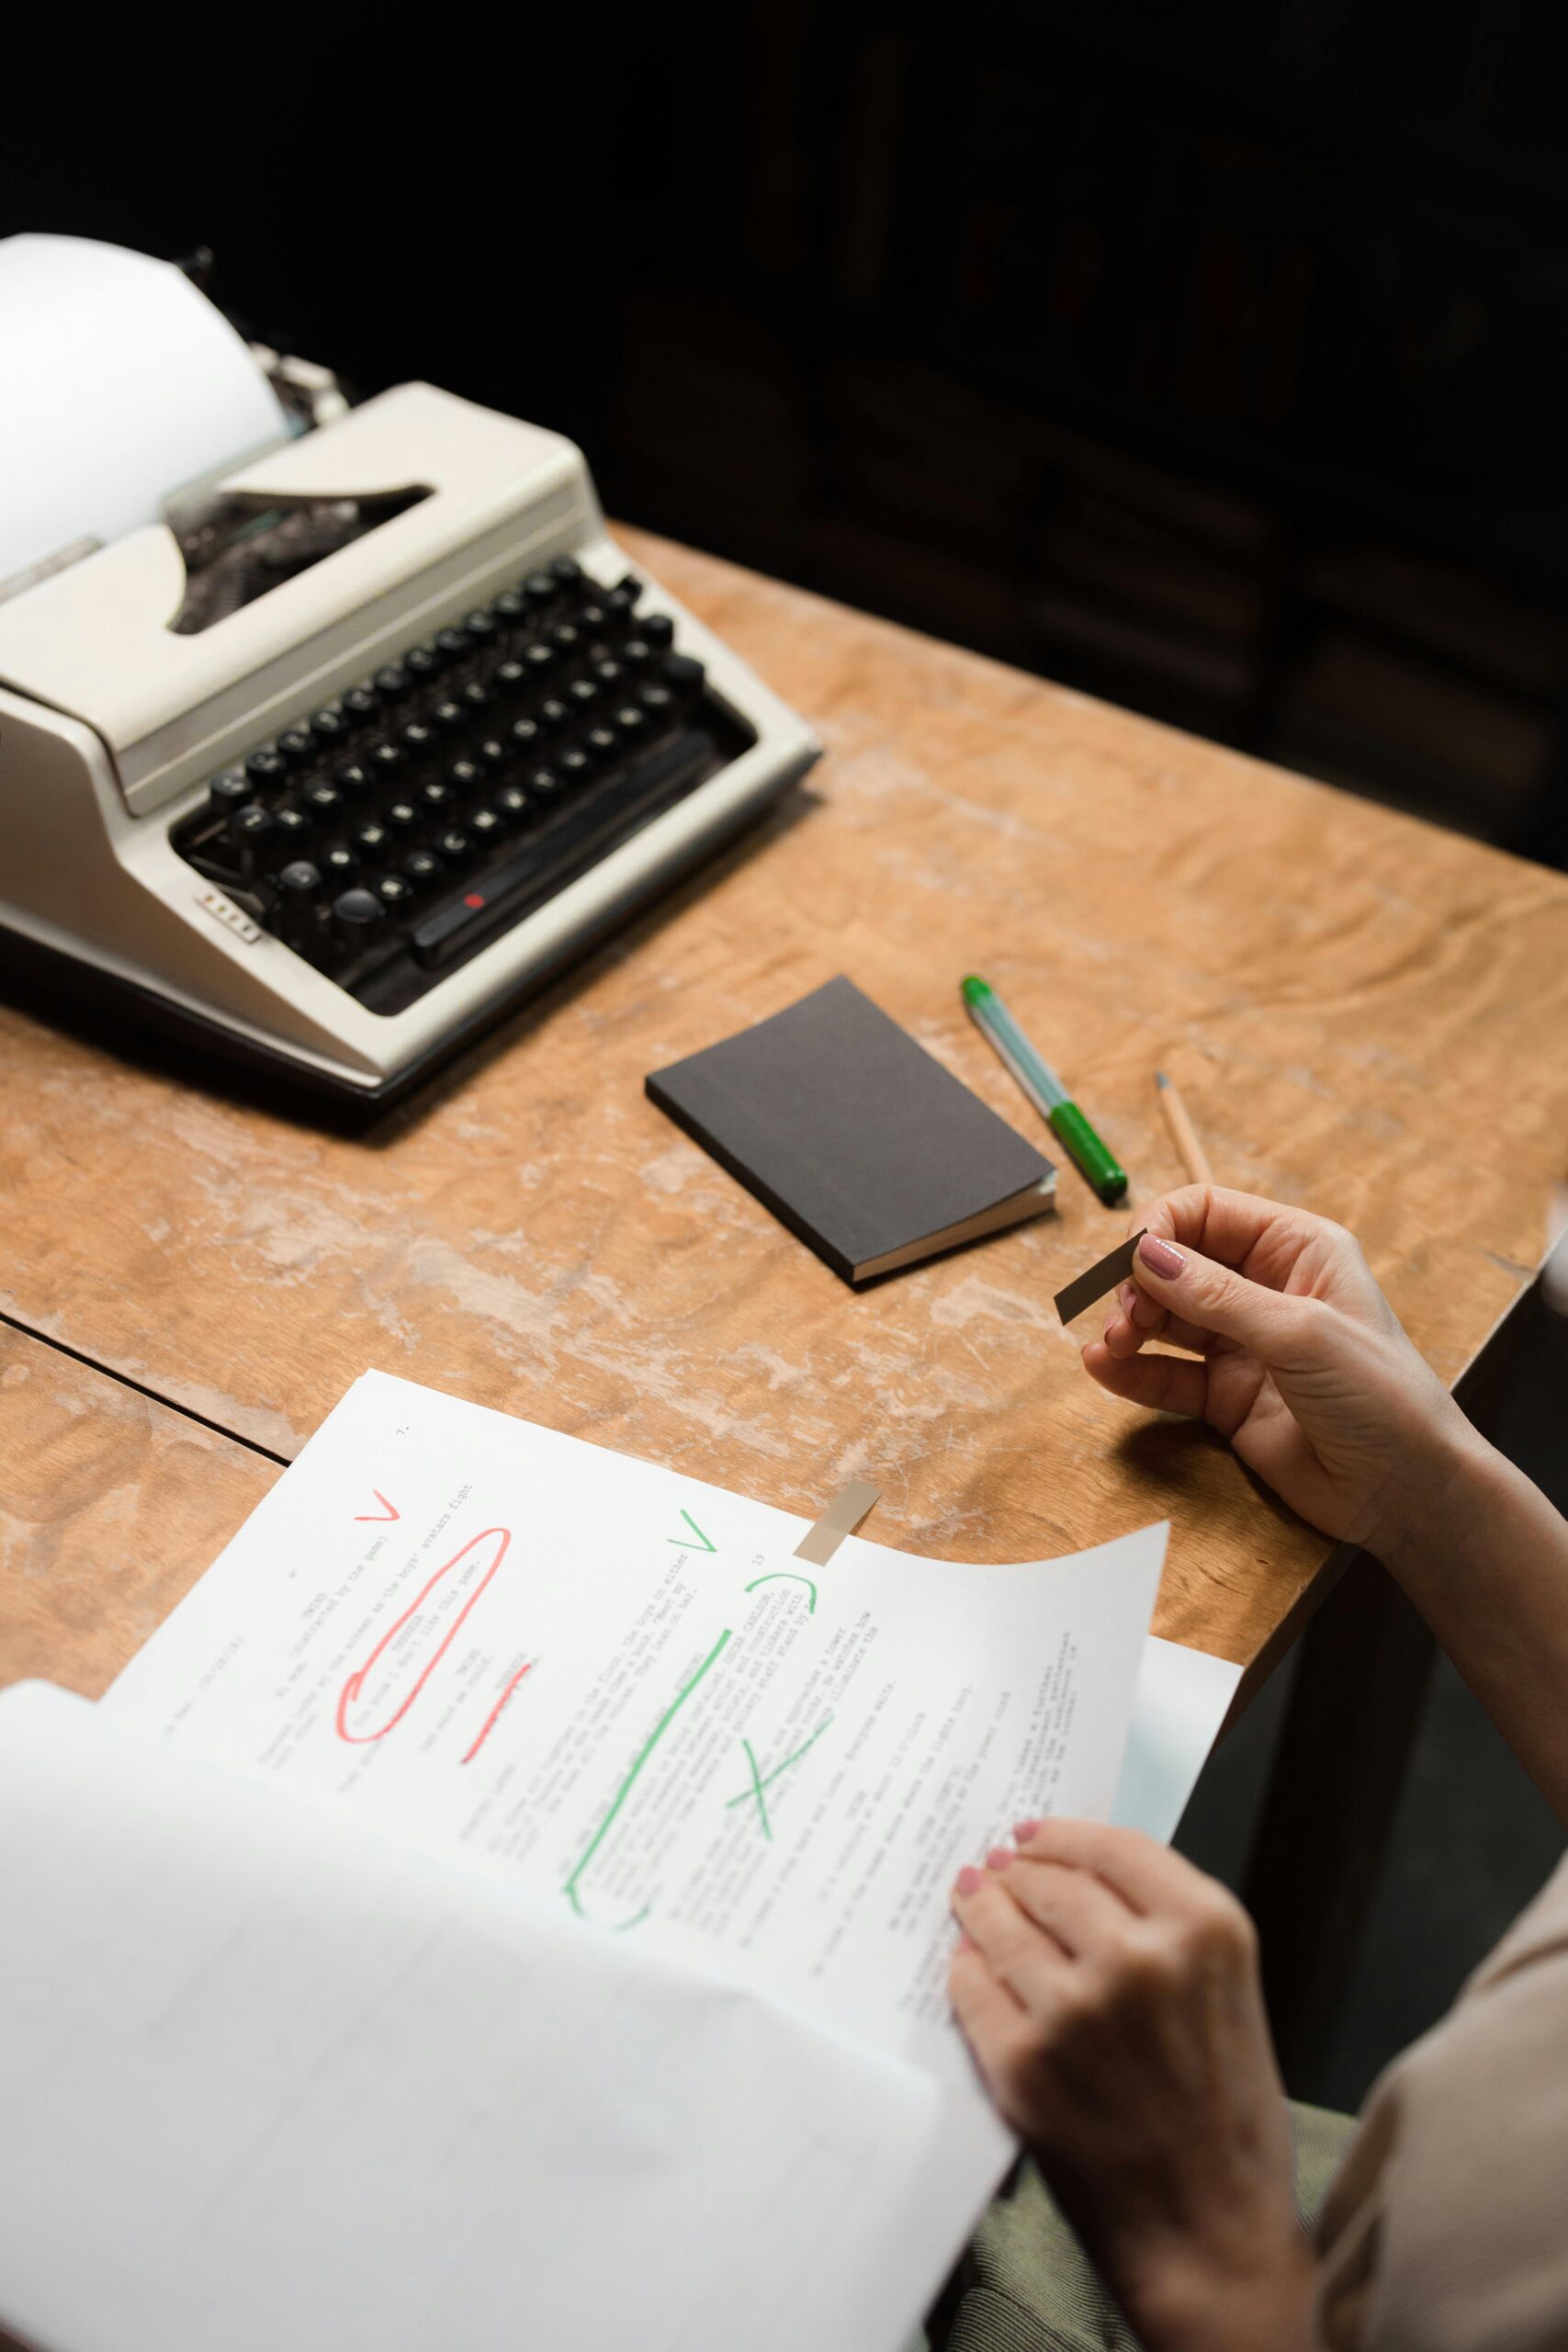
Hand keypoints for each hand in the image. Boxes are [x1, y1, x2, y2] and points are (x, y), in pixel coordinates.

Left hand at [949, 1820, 1313, 2351]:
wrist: (1210, 2230)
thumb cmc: (1227, 2118)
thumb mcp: (1229, 1991)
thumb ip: (1168, 1927)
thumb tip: (1078, 1874)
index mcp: (1206, 1930)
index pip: (1115, 1846)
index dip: (1064, 1835)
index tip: (1036, 1834)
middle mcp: (1142, 1958)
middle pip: (1051, 1879)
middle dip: (1018, 1871)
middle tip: (998, 1870)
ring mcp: (1076, 2010)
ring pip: (1003, 1925)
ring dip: (981, 1909)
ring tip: (972, 1901)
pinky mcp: (1024, 2062)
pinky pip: (973, 1988)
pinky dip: (966, 1972)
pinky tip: (968, 1967)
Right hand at [1082, 1185, 1479, 1556]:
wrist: (1407, 1492)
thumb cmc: (1382, 1398)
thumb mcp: (1300, 1334)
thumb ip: (1217, 1296)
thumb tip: (1145, 1255)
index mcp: (1298, 1250)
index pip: (1208, 1213)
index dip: (1162, 1229)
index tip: (1130, 1262)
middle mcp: (1267, 1290)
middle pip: (1177, 1264)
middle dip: (1139, 1284)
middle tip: (1126, 1320)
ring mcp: (1245, 1345)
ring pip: (1166, 1319)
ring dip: (1130, 1325)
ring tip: (1113, 1345)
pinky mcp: (1228, 1397)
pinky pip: (1168, 1375)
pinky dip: (1132, 1371)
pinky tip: (1103, 1369)